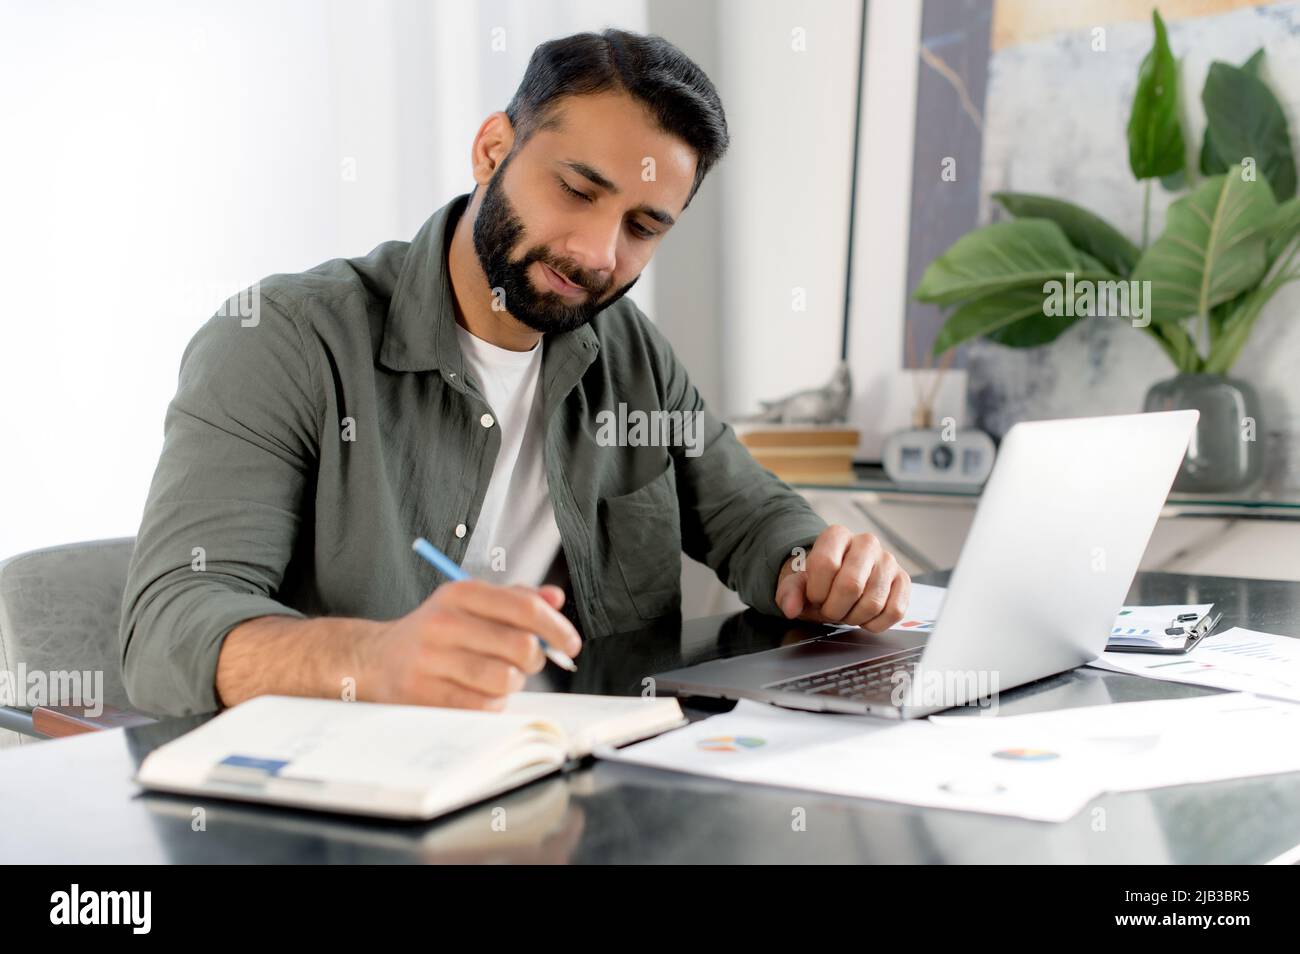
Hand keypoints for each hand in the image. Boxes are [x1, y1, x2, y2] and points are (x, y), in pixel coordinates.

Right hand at [361, 580, 582, 709]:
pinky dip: (492, 702)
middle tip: (527, 661)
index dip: (557, 628)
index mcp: (460, 592)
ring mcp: (431, 660)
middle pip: (520, 646)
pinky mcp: (424, 694)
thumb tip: (556, 599)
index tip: (571, 644)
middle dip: (535, 659)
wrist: (376, 659)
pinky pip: (484, 705)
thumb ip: (516, 598)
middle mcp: (444, 622)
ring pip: (505, 679)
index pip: (524, 607)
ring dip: (513, 683)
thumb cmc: (436, 631)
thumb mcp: (470, 603)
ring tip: (500, 676)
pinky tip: (479, 692)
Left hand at [774, 526, 909, 631]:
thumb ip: (789, 593)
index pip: (825, 564)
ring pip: (873, 602)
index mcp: (837, 535)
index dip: (816, 591)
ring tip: (846, 611)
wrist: (837, 582)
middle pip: (851, 585)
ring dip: (854, 618)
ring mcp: (888, 561)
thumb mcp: (797, 584)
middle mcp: (866, 542)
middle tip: (830, 610)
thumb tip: (790, 607)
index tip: (814, 597)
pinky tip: (864, 616)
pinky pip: (894, 612)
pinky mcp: (903, 581)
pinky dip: (875, 624)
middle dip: (835, 609)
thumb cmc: (818, 581)